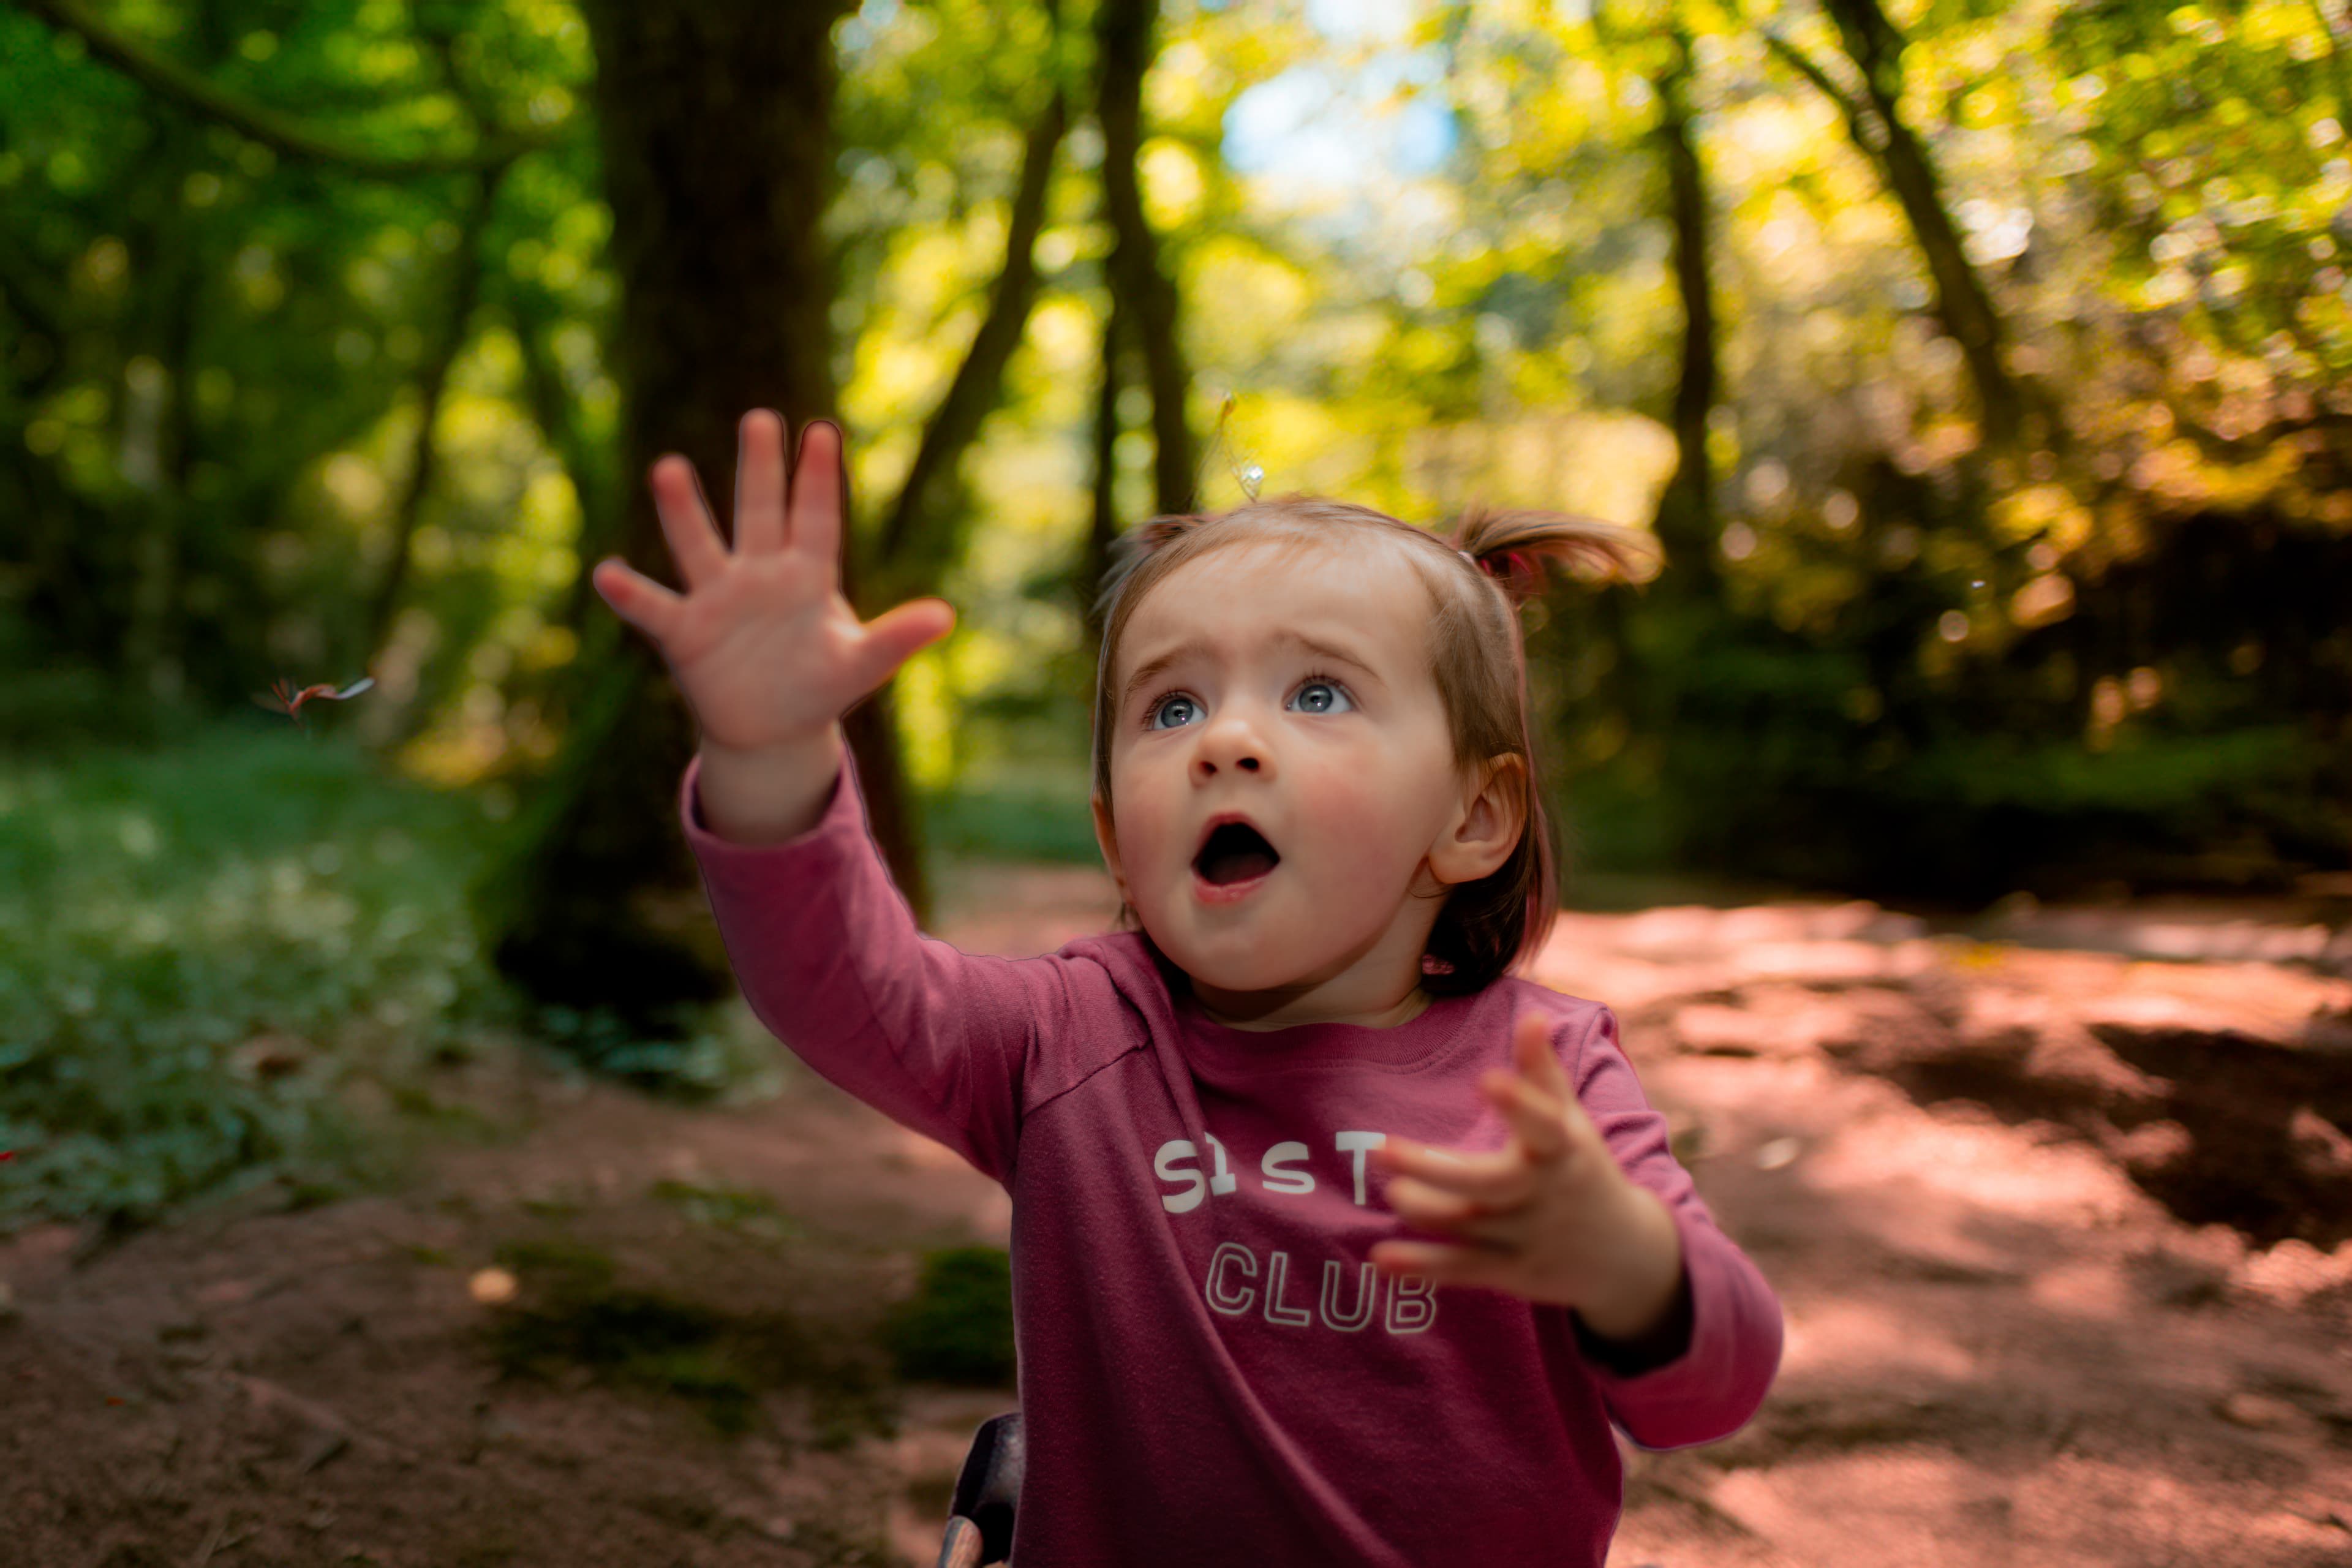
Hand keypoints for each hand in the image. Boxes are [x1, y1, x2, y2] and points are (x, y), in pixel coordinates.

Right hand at [591, 412, 953, 753]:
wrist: (771, 730)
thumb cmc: (818, 685)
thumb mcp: (861, 666)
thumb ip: (896, 639)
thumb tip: (946, 616)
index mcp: (808, 577)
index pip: (818, 520)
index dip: (820, 480)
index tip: (823, 431)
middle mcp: (760, 576)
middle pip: (760, 513)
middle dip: (759, 469)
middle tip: (759, 418)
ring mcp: (718, 599)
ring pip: (700, 546)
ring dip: (684, 512)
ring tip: (667, 467)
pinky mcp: (684, 633)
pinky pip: (654, 609)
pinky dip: (630, 595)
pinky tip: (607, 574)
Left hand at [1370, 1012, 1684, 1336]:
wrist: (1624, 1255)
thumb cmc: (1582, 1168)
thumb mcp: (1572, 1122)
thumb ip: (1542, 1072)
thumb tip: (1529, 1015)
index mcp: (1562, 1149)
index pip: (1544, 1125)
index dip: (1519, 1104)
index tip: (1488, 1079)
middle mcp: (1544, 1193)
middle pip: (1491, 1183)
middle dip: (1438, 1170)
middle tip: (1382, 1148)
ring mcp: (1527, 1236)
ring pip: (1472, 1227)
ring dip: (1428, 1213)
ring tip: (1393, 1193)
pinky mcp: (1510, 1272)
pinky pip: (1462, 1269)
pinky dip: (1422, 1267)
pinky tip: (1378, 1259)